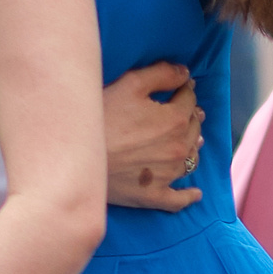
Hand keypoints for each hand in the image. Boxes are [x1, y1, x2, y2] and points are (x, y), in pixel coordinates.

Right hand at [102, 62, 203, 209]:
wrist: (76, 157)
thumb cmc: (101, 116)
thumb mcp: (130, 84)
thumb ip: (162, 75)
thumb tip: (185, 73)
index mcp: (176, 120)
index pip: (189, 100)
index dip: (185, 89)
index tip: (181, 86)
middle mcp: (178, 149)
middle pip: (194, 129)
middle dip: (190, 116)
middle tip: (185, 111)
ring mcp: (168, 175)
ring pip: (191, 159)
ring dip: (192, 147)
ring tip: (190, 141)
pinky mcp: (153, 196)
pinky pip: (179, 200)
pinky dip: (188, 195)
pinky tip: (195, 193)